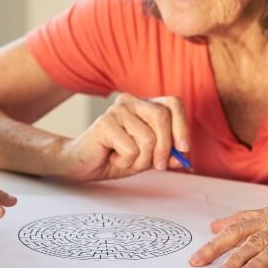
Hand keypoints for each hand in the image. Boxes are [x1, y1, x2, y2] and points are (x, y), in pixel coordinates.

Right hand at [55, 94, 190, 181]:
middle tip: (157, 166)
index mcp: (144, 104)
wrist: (83, 164)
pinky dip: (126, 162)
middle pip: (162, 118)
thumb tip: (183, 158)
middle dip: (165, 148)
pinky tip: (114, 157)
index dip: (182, 126)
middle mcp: (131, 101)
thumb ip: (166, 155)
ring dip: (141, 160)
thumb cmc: (114, 156)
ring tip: (127, 160)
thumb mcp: (147, 157)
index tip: (184, 149)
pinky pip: (131, 148)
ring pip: (148, 138)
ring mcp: (117, 110)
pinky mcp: (105, 123)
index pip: (173, 103)